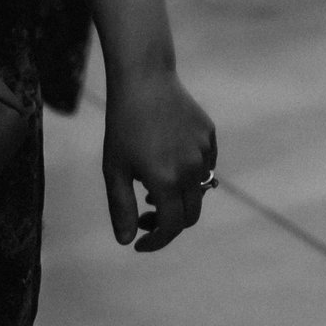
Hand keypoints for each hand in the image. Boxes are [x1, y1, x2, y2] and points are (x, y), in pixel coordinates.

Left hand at [101, 69, 217, 251]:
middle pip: (190, 214)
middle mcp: (191, 169)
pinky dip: (189, 175)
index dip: (157, 241)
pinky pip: (205, 166)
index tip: (140, 243)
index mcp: (166, 180)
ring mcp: (204, 151)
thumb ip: (122, 208)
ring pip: (199, 190)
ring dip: (179, 197)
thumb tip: (126, 241)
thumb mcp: (115, 170)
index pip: (171, 226)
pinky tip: (168, 160)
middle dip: (169, 223)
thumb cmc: (123, 127)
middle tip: (145, 214)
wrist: (145, 82)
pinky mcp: (210, 136)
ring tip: (153, 184)